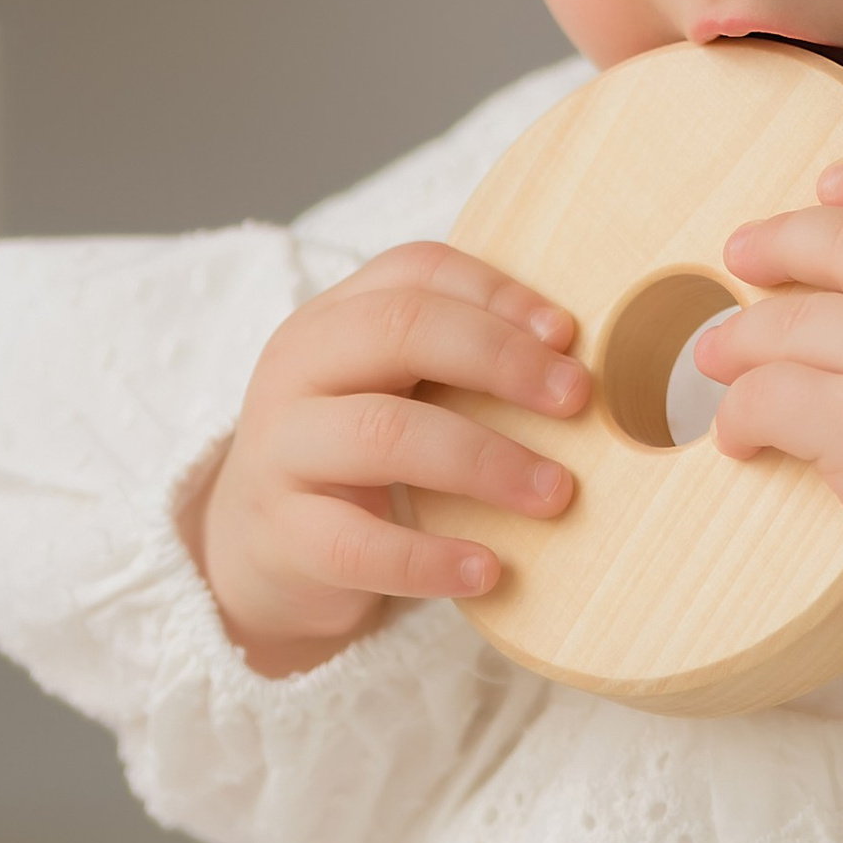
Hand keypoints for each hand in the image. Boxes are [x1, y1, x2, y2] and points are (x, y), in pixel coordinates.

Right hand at [189, 243, 590, 677]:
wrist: (257, 553)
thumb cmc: (357, 458)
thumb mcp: (394, 389)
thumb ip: (461, 362)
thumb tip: (585, 361)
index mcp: (335, 317)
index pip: (417, 271)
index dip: (498, 292)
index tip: (568, 334)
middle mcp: (298, 367)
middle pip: (400, 328)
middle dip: (501, 359)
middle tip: (578, 398)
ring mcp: (280, 449)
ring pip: (385, 433)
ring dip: (484, 460)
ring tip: (556, 493)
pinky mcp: (280, 534)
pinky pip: (357, 544)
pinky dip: (430, 559)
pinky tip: (489, 571)